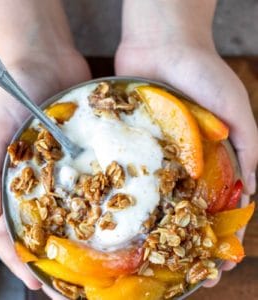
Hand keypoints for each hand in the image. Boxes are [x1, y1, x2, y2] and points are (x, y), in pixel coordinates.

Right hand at [0, 54, 90, 289]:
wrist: (42, 59)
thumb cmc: (11, 92)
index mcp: (12, 181)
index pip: (10, 231)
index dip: (20, 260)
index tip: (38, 284)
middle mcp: (38, 180)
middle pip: (45, 228)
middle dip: (55, 259)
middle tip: (72, 288)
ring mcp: (62, 168)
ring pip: (71, 210)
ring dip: (80, 237)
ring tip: (96, 264)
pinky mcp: (82, 153)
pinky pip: (92, 181)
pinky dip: (99, 201)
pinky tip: (113, 219)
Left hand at [115, 21, 257, 286]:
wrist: (161, 45)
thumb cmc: (203, 73)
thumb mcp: (236, 110)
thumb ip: (250, 147)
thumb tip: (254, 190)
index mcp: (209, 158)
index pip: (218, 205)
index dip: (221, 234)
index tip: (217, 264)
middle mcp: (180, 161)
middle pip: (183, 209)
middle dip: (184, 241)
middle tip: (181, 272)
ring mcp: (154, 154)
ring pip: (153, 197)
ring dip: (154, 226)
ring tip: (150, 256)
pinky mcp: (130, 143)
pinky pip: (128, 173)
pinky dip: (128, 195)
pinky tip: (123, 218)